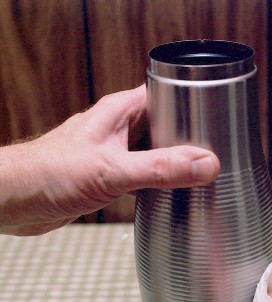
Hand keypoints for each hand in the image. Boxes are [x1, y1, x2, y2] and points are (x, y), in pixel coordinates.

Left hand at [0, 85, 219, 235]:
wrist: (16, 201)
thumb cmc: (48, 174)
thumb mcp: (112, 170)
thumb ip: (159, 169)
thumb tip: (204, 164)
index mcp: (119, 112)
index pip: (166, 94)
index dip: (192, 103)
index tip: (216, 119)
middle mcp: (117, 129)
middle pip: (164, 125)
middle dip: (187, 138)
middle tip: (213, 153)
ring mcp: (113, 152)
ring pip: (153, 151)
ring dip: (172, 162)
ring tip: (198, 173)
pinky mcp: (107, 176)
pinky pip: (141, 173)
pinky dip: (157, 181)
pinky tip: (168, 192)